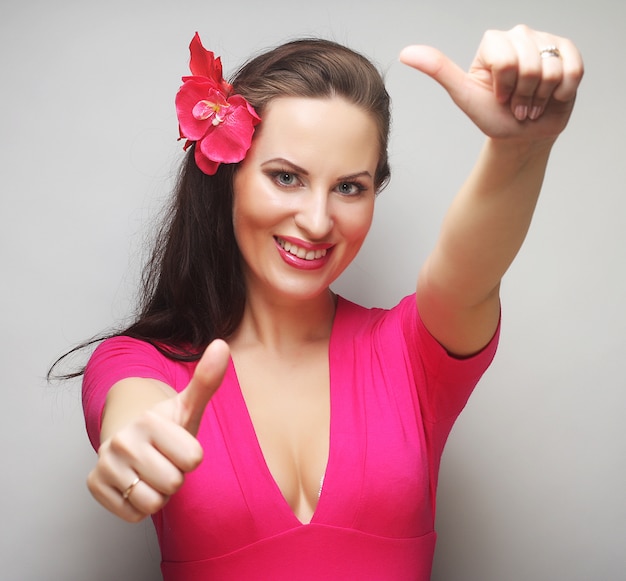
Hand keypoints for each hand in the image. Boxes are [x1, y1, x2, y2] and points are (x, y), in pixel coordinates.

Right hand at [87, 339, 229, 521]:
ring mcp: (105, 464)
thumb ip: (207, 380)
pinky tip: (136, 483)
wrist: (131, 438)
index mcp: (149, 419)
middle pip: (173, 482)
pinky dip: (140, 505)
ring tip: (152, 472)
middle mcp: (123, 440)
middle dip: (175, 476)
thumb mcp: (189, 406)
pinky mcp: (94, 485)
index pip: (193, 460)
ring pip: (153, 502)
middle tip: (165, 460)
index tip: (179, 446)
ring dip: (159, 493)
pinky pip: (134, 514)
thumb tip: (221, 344)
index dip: (192, 457)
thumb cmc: (168, 426)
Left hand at [399, 25, 583, 141]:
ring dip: (540, 97)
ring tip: (531, 102)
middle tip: (515, 103)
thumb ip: (438, 70)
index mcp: (493, 42)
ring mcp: (546, 42)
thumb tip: (406, 53)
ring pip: (550, 70)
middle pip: (528, 66)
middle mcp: (520, 35)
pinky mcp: (569, 53)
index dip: (503, 86)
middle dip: (522, 95)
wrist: (522, 135)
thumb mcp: (463, 95)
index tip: (497, 96)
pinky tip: (551, 96)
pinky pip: (572, 71)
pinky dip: (561, 92)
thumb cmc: (492, 116)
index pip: (505, 60)